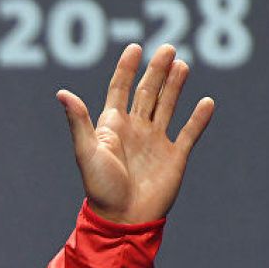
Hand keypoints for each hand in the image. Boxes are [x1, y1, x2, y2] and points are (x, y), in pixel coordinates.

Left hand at [56, 43, 214, 223]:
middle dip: (157, 71)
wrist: (123, 219)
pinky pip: (190, 133)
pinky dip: (199, 118)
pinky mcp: (175, 157)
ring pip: (168, 106)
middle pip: (148, 93)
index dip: (127, 69)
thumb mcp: (86, 152)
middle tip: (168, 48)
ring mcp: (156, 142)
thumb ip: (79, 121)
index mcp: (113, 127)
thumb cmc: (100, 188)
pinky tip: (206, 102)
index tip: (135, 48)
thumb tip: (62, 93)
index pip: (120, 90)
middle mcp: (136, 130)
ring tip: (182, 65)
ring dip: (175, 86)